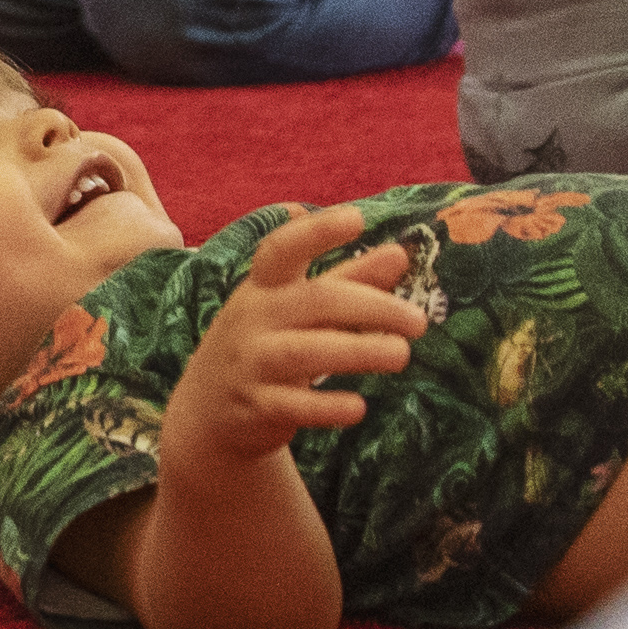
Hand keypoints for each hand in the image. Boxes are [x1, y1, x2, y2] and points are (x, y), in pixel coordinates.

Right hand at [169, 208, 424, 469]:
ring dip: (358, 351)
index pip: (283, 249)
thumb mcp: (297, 307)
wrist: (208, 409)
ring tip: (401, 355)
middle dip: (372, 307)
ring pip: (304, 352)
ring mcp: (250, 362)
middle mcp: (253, 318)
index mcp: (264, 286)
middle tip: (418, 322)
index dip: (317, 232)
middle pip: (315, 301)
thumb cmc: (265, 343)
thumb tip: (400, 253)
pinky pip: (293, 405)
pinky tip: (359, 408)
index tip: (357, 219)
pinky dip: (327, 406)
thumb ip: (348, 281)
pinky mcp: (255, 406)